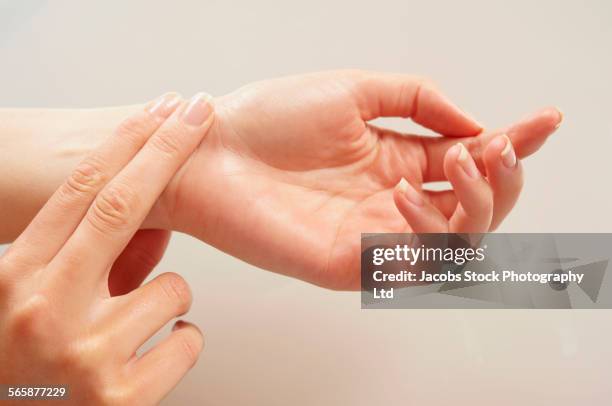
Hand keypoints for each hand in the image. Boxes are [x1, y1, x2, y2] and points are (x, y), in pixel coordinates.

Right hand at [0, 92, 213, 404]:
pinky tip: (148, 357)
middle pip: (123, 207)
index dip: (126, 142)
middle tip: (199, 111)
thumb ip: (76, 258)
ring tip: (135, 326)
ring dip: (169, 298)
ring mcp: (83, 355)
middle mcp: (43, 310)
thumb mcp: (26, 299)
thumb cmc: (21, 362)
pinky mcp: (121, 397)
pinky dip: (180, 342)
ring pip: (173, 287)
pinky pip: (187, 339)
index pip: (80, 191)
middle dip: (169, 148)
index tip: (160, 109)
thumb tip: (151, 224)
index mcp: (15, 277)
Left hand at [166, 70, 561, 289]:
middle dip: (503, 177)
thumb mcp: (354, 89)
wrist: (209, 150)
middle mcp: (391, 199)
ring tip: (455, 159)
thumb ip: (417, 100)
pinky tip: (406, 191)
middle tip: (491, 146)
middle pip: (477, 206)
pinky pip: (412, 263)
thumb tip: (473, 120)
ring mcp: (373, 234)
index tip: (545, 120)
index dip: (513, 142)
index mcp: (394, 157)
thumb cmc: (267, 118)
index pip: (469, 159)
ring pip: (459, 241)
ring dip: (476, 201)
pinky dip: (427, 230)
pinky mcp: (349, 263)